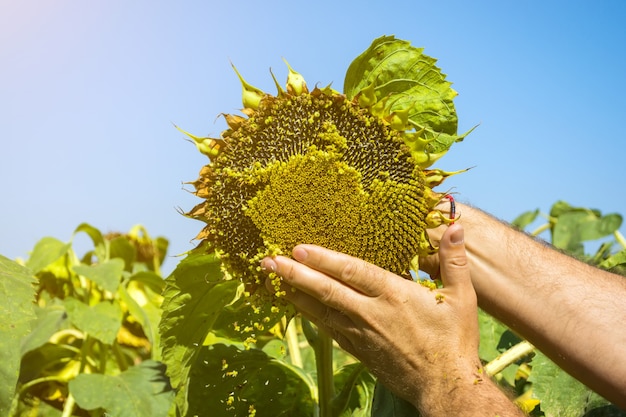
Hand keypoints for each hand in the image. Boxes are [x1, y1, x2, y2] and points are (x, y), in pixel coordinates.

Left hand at [261, 224, 487, 412]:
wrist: (445, 387)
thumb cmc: (454, 341)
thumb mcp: (462, 297)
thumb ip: (454, 260)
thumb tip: (456, 226)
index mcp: (393, 295)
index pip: (351, 272)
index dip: (323, 259)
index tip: (298, 248)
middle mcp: (370, 313)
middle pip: (326, 290)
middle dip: (295, 274)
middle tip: (269, 261)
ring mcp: (361, 334)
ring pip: (321, 310)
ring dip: (296, 293)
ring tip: (274, 279)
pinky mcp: (358, 350)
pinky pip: (328, 329)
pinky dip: (310, 315)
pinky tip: (299, 306)